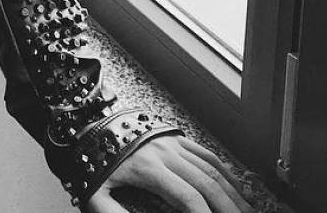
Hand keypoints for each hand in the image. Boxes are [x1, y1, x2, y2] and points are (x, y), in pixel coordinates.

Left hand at [85, 134, 253, 212]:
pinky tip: (238, 189)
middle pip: (207, 184)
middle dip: (229, 209)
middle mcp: (165, 153)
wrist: (88, 123)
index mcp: (148, 169)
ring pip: (212, 169)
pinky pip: (207, 154)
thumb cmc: (92, 160)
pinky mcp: (175, 136)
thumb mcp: (95, 192)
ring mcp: (172, 143)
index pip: (188, 197)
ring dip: (234, 194)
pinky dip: (227, 173)